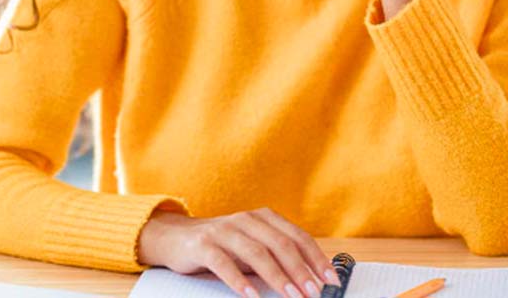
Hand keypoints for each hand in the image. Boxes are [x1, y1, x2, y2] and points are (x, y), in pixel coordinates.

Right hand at [137, 207, 340, 297]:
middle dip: (300, 270)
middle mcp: (245, 219)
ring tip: (291, 296)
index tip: (331, 280)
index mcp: (262, 218)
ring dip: (277, 276)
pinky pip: (224, 262)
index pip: (297, 236)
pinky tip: (252, 296)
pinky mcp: (203, 244)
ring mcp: (223, 230)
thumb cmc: (221, 245)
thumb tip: (311, 279)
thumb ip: (276, 256)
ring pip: (256, 252)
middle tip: (314, 293)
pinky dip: (240, 280)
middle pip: (280, 243)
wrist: (176, 237)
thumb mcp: (252, 246)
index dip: (316, 258)